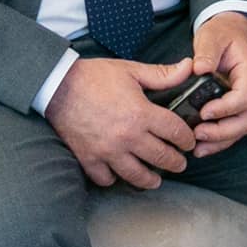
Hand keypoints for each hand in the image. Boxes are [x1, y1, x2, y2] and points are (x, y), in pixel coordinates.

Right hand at [43, 56, 197, 188]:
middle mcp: (127, 137)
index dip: (187, 138)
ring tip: (156, 179)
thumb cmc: (95, 77)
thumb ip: (162, 74)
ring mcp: (108, 151)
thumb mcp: (131, 70)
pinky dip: (114, 179)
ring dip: (151, 179)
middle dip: (176, 162)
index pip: (175, 132)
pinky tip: (120, 173)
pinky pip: (106, 179)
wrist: (58, 86)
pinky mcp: (89, 159)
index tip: (189, 141)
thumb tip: (189, 67)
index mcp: (141, 114)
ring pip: (137, 175)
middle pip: (161, 157)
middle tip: (180, 163)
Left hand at [189, 12, 246, 156]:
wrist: (232, 32)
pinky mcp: (236, 108)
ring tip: (197, 148)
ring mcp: (246, 101)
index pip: (244, 98)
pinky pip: (232, 129)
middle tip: (198, 134)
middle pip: (245, 120)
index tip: (204, 112)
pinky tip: (201, 147)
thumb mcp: (213, 36)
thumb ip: (207, 52)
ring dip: (220, 142)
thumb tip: (198, 69)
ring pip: (240, 129)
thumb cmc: (223, 33)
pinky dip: (218, 141)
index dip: (225, 109)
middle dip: (222, 132)